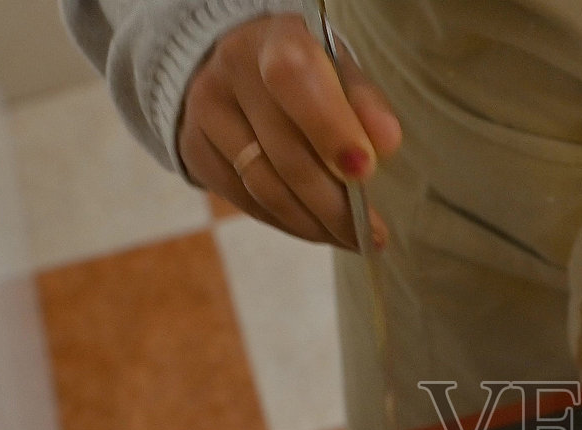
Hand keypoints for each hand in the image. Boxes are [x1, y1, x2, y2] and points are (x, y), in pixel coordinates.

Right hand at [177, 14, 401, 247]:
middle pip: (283, 151)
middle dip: (334, 203)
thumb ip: (364, 103)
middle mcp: (231, 71)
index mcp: (275, 39)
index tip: (366, 172)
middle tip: (373, 234)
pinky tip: (318, 230)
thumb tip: (387, 143)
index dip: (331, 129)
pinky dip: (288, 223)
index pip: (295, 80)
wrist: (235, 65)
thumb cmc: (305, 72)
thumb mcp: (339, 70)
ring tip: (351, 238)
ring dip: (314, 223)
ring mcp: (205, 112)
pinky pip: (246, 202)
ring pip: (263, 186)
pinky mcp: (194, 151)